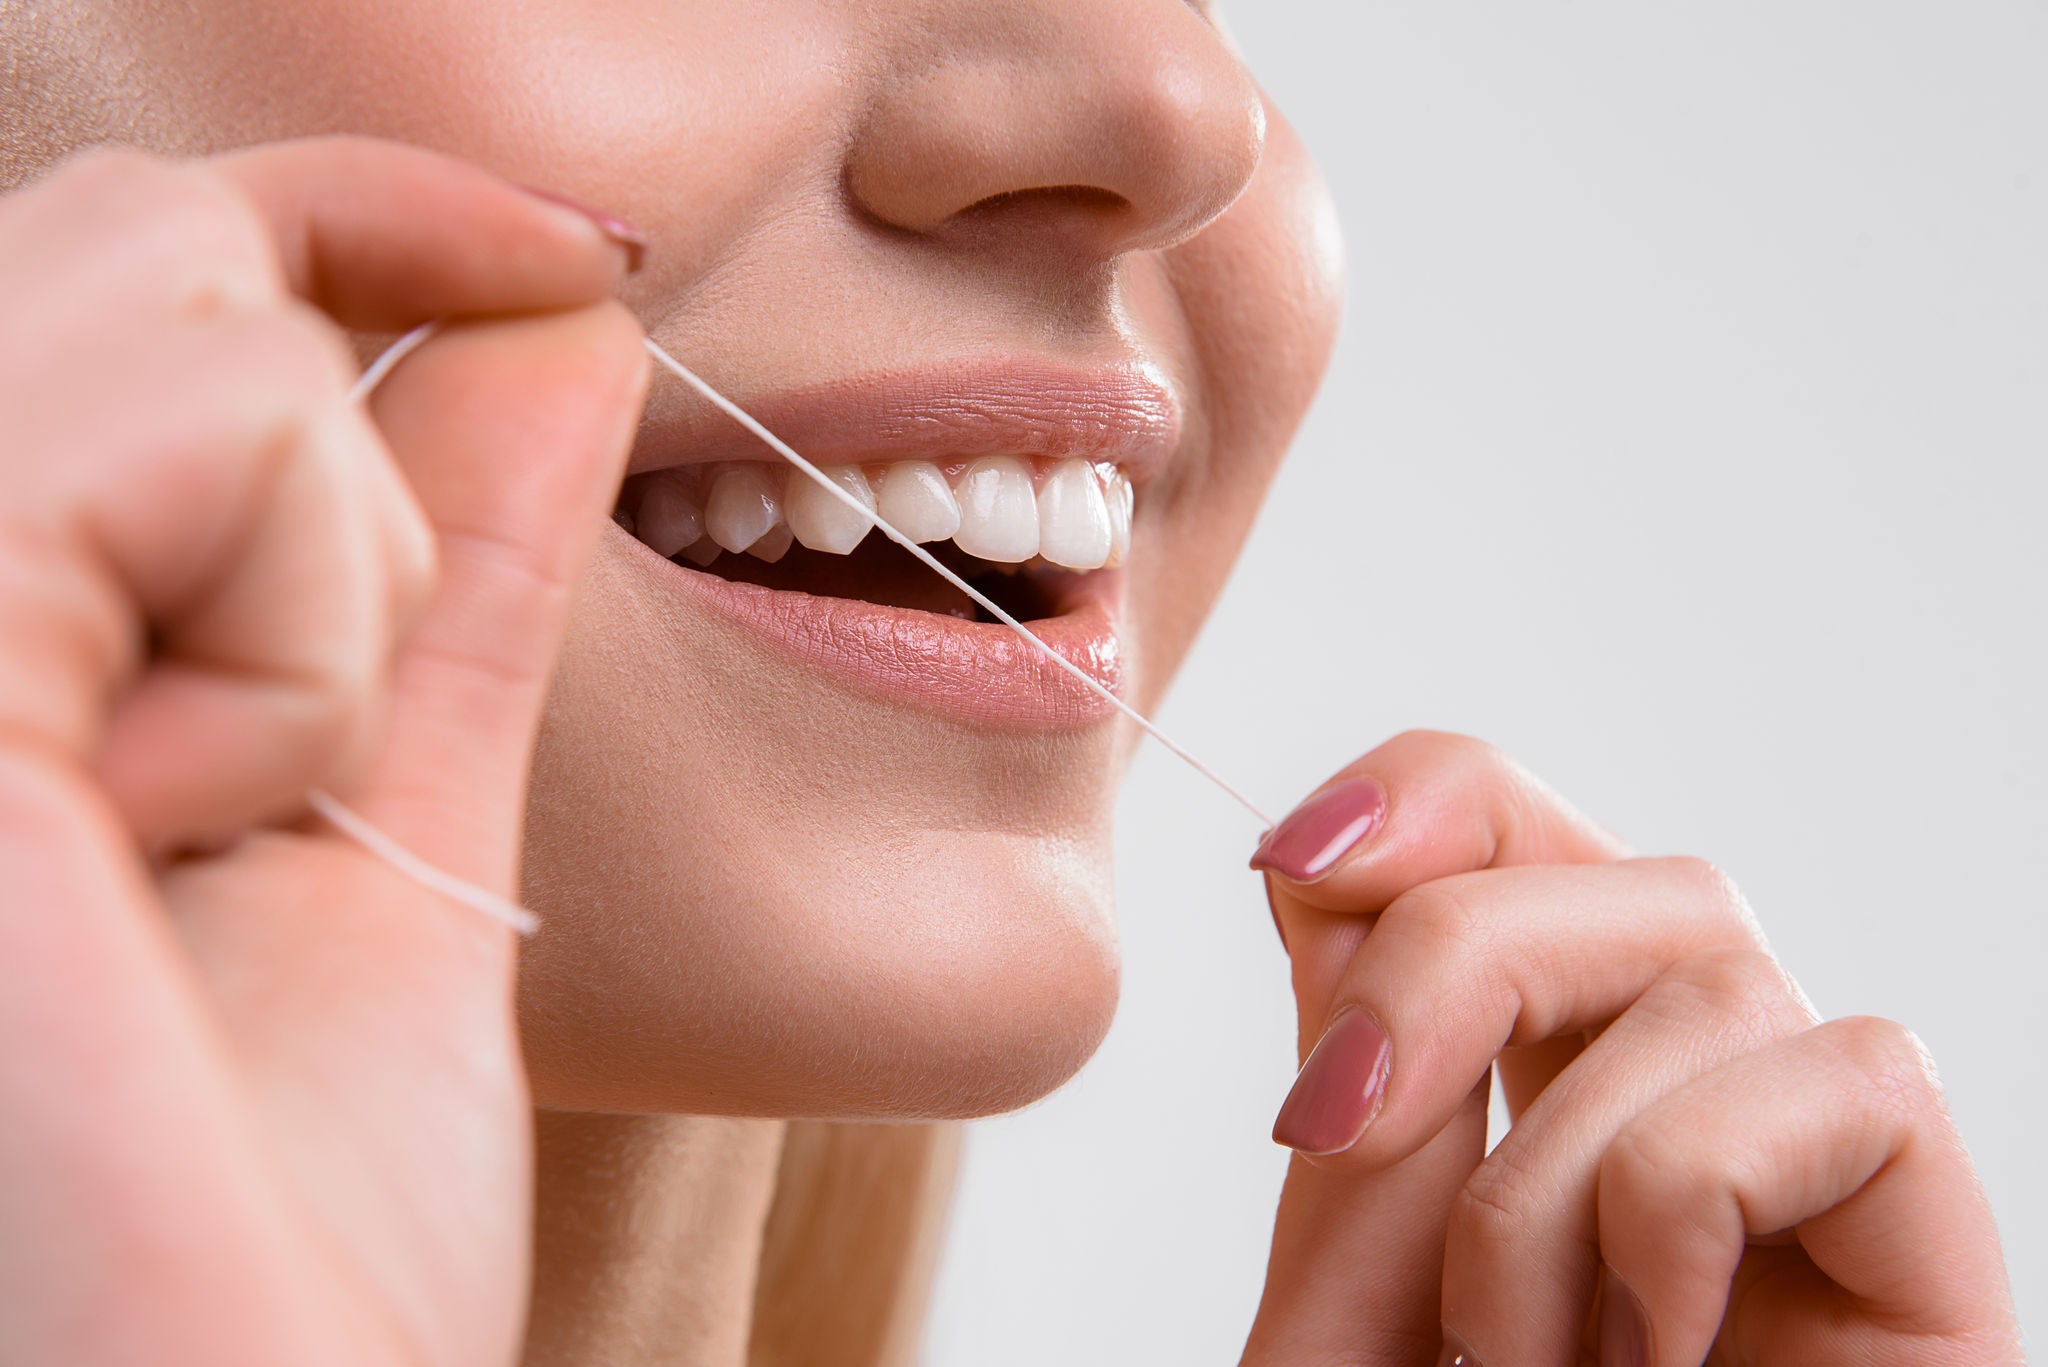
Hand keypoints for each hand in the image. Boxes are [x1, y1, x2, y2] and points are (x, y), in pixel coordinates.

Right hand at [0, 139, 645, 1364]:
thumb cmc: (281, 1240)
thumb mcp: (375, 835)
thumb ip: (436, 581)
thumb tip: (546, 333)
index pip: (129, 274)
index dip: (362, 212)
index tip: (575, 265)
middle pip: (141, 251)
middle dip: (336, 453)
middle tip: (300, 747)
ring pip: (186, 302)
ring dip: (331, 564)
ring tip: (226, 822)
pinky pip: (202, 419)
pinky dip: (305, 620)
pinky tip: (195, 830)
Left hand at [1239, 732, 2022, 1365]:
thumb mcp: (1341, 1324)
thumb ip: (1361, 1123)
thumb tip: (1330, 887)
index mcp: (1549, 1126)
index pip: (1537, 849)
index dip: (1432, 798)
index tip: (1292, 858)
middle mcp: (1699, 1134)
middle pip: (1639, 870)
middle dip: (1456, 951)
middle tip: (1330, 1122)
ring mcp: (1827, 1206)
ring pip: (1723, 971)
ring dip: (1543, 1173)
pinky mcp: (1942, 1286)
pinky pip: (1856, 1084)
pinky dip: (1689, 1199)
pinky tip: (1653, 1357)